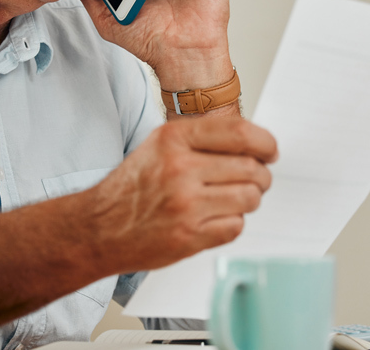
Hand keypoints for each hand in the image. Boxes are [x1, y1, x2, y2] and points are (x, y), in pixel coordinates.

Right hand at [83, 115, 277, 272]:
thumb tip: (253, 142)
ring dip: (250, 200)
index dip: (265, 142)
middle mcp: (180, 168)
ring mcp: (185, 204)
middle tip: (256, 179)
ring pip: (249, 198)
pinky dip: (232, 223)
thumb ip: (202, 139)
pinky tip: (215, 218)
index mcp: (174, 139)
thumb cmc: (133, 186)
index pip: (239, 133)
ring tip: (235, 199)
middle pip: (250, 167)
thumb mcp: (160, 145)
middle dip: (261, 175)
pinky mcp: (189, 236)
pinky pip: (236, 226)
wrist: (99, 227)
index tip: (270, 151)